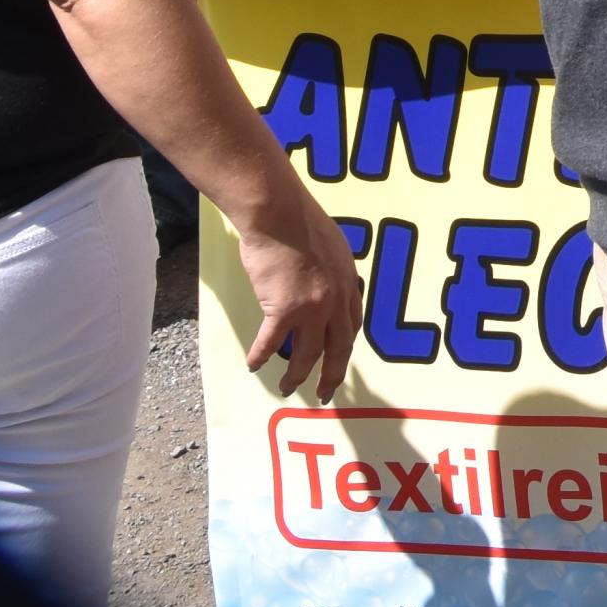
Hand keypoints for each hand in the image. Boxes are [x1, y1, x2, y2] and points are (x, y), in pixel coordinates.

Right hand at [229, 192, 364, 400]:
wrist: (279, 213)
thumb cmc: (299, 221)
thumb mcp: (332, 245)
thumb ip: (332, 270)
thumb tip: (323, 281)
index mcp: (348, 282)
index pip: (353, 324)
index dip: (345, 346)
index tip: (339, 359)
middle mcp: (336, 299)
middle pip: (339, 347)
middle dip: (332, 374)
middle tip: (325, 393)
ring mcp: (312, 306)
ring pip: (308, 353)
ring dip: (297, 375)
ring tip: (287, 388)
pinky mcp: (284, 309)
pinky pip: (272, 342)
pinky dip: (261, 356)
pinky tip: (253, 365)